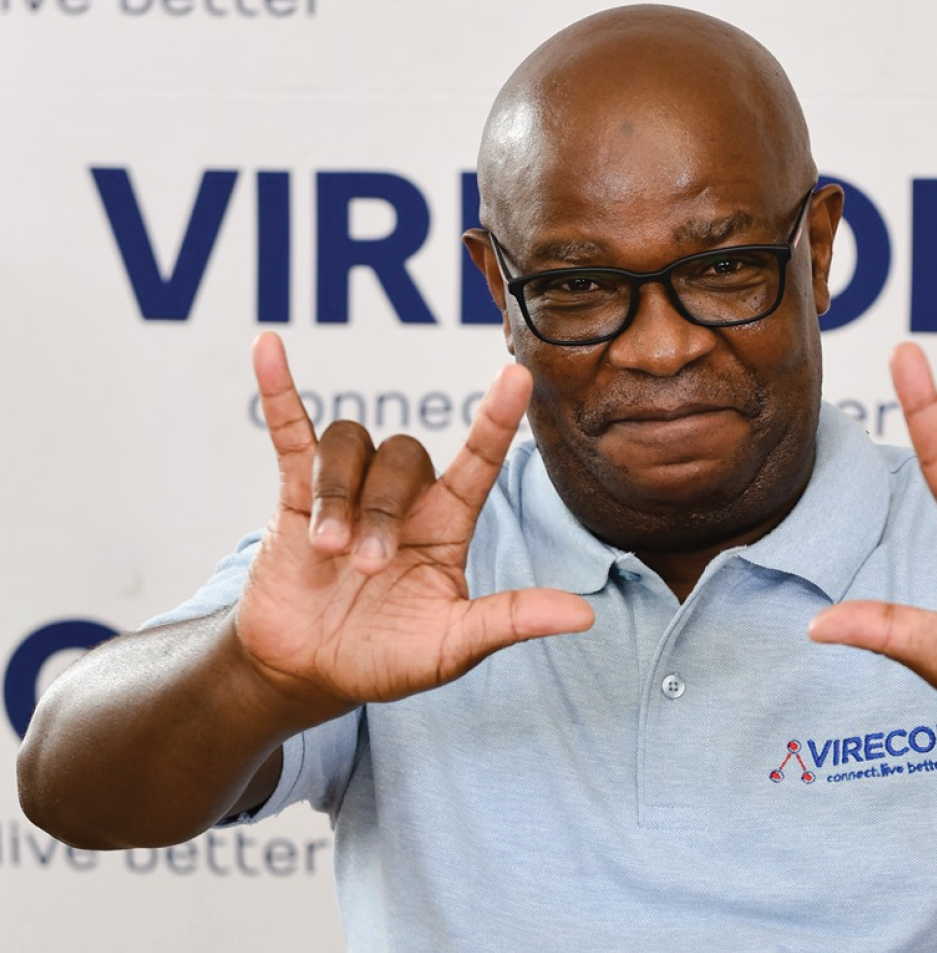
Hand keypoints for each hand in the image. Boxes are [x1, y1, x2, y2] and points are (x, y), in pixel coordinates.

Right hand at [235, 332, 592, 710]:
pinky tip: (267, 349)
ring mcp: (349, 492)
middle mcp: (404, 499)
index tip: (518, 376)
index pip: (479, 461)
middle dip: (382, 511)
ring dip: (338, 493)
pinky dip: (279, 391)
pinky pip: (290, 431)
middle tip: (367, 570)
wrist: (306, 673)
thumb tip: (584, 616)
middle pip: (403, 457)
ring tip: (326, 551)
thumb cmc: (386, 658)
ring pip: (351, 444)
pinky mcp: (294, 495)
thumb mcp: (453, 648)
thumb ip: (509, 621)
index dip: (497, 420)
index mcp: (447, 525)